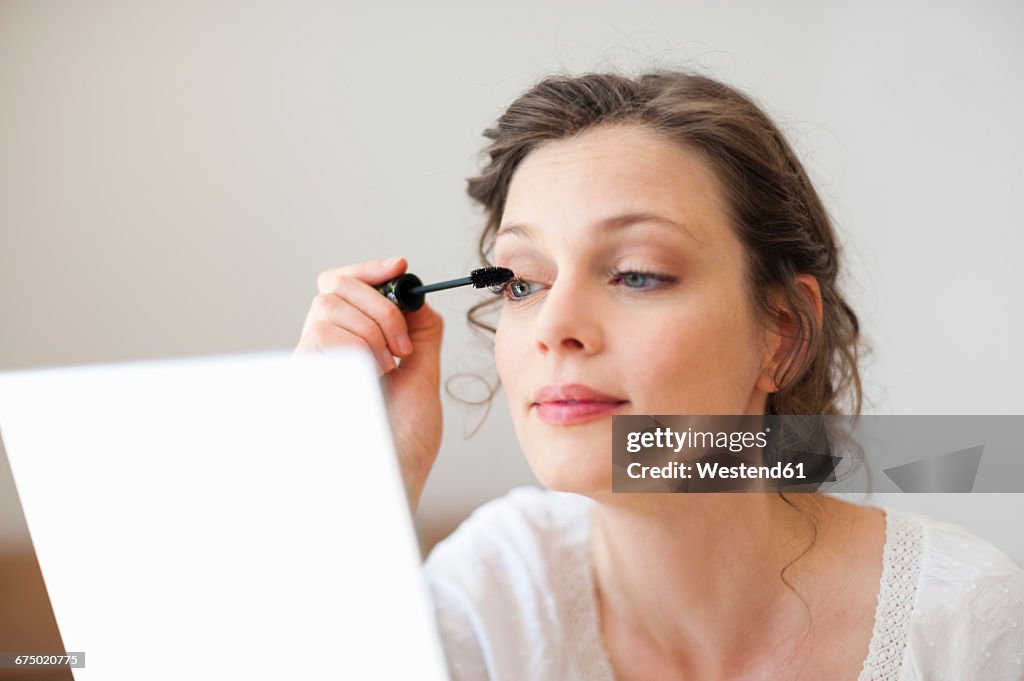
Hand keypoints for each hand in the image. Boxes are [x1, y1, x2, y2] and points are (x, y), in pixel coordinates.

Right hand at [295, 256, 443, 511]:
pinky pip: (321, 332)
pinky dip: (357, 345)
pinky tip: (371, 375)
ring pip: (329, 305)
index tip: (398, 266)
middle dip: (379, 304)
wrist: (392, 479)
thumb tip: (416, 294)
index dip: (369, 271)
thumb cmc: (404, 442)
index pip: (345, 288)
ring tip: (385, 369)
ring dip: (372, 330)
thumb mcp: (423, 377)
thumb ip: (420, 333)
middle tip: (402, 345)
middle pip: (334, 286)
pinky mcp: (303, 374)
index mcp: (354, 346)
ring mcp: (312, 362)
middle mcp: (326, 350)